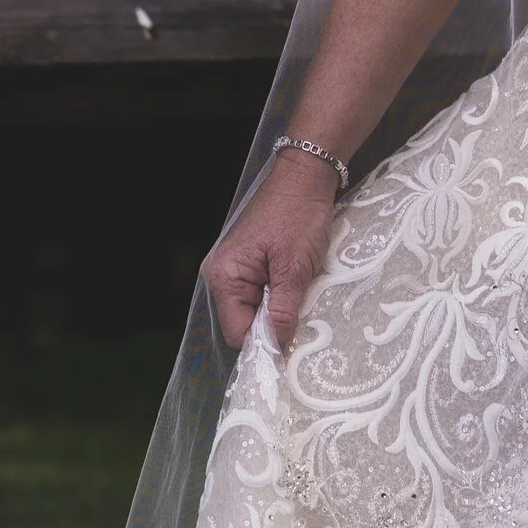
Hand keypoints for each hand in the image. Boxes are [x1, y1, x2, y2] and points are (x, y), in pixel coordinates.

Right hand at [201, 149, 339, 352]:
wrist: (305, 177)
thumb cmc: (299, 216)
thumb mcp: (295, 269)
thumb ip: (282, 312)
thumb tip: (276, 349)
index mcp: (225, 276)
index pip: (238, 332)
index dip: (264, 345)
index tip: (291, 351)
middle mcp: (222, 274)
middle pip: (244, 322)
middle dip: (272, 326)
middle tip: (302, 319)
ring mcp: (234, 267)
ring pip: (255, 309)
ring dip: (278, 310)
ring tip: (301, 298)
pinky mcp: (249, 262)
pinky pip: (261, 293)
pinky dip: (279, 296)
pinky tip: (297, 288)